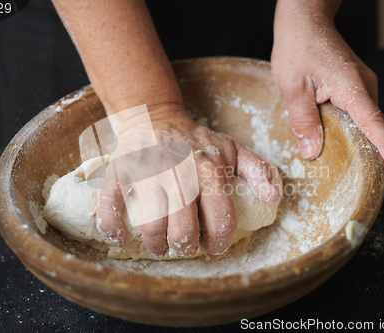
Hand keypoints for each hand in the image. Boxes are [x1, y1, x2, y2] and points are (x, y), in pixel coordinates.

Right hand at [95, 105, 280, 256]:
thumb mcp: (231, 149)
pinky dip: (111, 226)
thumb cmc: (196, 140)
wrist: (155, 116)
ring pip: (151, 225)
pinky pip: (110, 205)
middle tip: (185, 246)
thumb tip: (273, 196)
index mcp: (209, 169)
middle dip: (185, 246)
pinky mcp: (121, 172)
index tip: (212, 246)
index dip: (218, 242)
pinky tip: (120, 237)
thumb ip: (256, 170)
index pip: (220, 220)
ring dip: (156, 244)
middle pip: (183, 229)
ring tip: (160, 246)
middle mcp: (179, 172)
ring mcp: (147, 172)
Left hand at [271, 0, 383, 179]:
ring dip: (357, 140)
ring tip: (344, 164)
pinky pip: (358, 111)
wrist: (305, 20)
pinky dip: (350, 127)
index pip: (376, 124)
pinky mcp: (355, 84)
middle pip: (374, 126)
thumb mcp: (293, 89)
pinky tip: (335, 139)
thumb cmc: (298, 47)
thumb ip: (303, 122)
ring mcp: (362, 84)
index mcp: (351, 87)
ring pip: (365, 119)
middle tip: (358, 179)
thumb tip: (312, 152)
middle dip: (370, 153)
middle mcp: (365, 86)